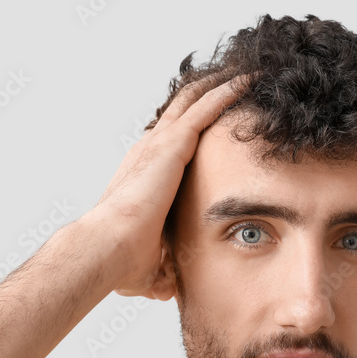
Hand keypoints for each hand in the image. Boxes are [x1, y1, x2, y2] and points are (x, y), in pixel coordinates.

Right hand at [85, 73, 250, 299]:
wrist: (108, 249)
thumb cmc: (121, 260)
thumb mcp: (148, 264)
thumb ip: (159, 269)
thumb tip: (165, 287)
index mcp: (143, 174)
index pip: (170, 141)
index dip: (190, 125)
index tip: (210, 117)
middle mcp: (149, 151)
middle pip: (182, 109)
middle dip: (207, 92)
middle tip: (235, 78)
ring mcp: (159, 145)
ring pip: (194, 99)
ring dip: (220, 83)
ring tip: (247, 70)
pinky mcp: (171, 145)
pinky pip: (205, 108)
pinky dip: (227, 91)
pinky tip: (248, 80)